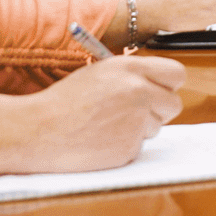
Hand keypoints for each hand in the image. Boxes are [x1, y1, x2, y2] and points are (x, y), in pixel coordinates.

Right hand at [21, 54, 186, 170]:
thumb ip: (131, 75)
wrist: (38, 131)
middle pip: (174, 104)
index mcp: (130, 68)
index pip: (176, 74)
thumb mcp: (99, 73)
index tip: (161, 89)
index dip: (169, 84)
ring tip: (107, 125)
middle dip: (159, 109)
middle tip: (138, 111)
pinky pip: (139, 146)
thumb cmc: (64, 101)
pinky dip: (125, 145)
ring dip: (139, 128)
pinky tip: (101, 140)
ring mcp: (136, 121)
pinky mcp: (129, 148)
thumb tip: (157, 84)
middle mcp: (139, 92)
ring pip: (157, 127)